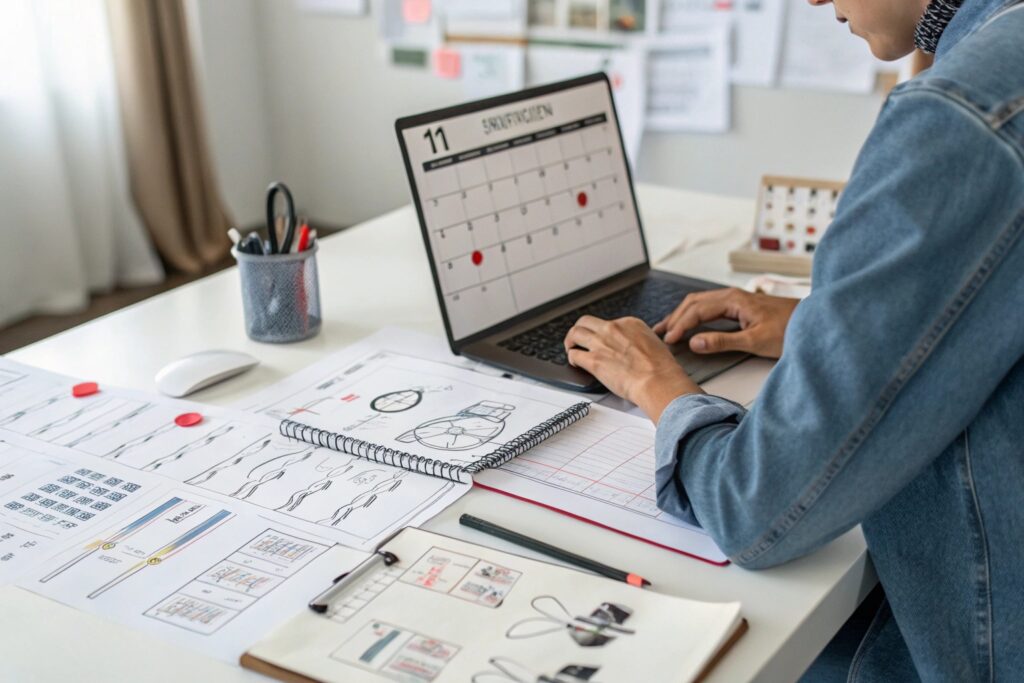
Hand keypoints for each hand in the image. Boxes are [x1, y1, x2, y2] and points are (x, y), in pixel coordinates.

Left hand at [564, 316, 700, 422]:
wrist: (658, 381)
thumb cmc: (661, 368)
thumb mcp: (653, 343)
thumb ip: (637, 341)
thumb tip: (632, 348)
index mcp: (629, 323)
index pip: (607, 322)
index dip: (601, 332)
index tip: (600, 340)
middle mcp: (613, 329)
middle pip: (585, 322)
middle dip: (579, 330)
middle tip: (578, 339)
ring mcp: (601, 343)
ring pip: (575, 333)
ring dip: (570, 341)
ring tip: (571, 348)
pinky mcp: (594, 360)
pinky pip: (574, 354)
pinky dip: (572, 359)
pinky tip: (576, 364)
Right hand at [653, 288, 799, 358]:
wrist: (814, 323)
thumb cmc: (790, 329)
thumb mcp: (755, 341)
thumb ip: (722, 341)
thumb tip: (694, 342)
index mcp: (733, 300)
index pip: (696, 310)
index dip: (679, 325)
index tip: (667, 340)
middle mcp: (732, 295)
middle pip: (693, 303)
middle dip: (674, 318)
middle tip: (659, 334)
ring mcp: (736, 299)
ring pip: (700, 303)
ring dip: (682, 315)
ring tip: (668, 329)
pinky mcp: (740, 306)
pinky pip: (709, 307)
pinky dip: (694, 315)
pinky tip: (691, 324)